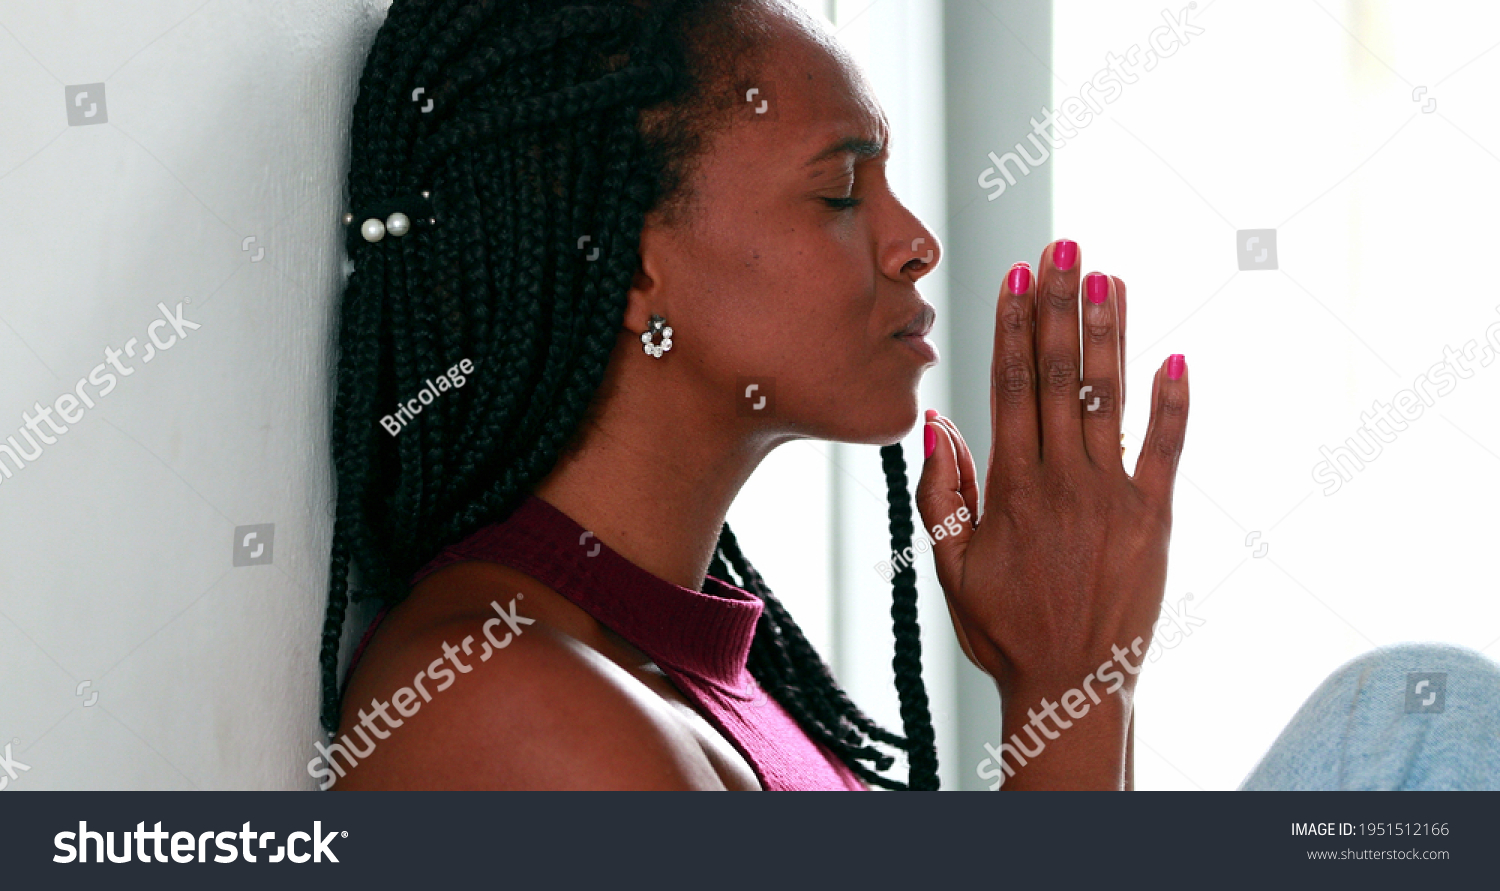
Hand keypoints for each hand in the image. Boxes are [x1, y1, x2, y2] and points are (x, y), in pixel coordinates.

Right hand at [915, 239, 1188, 703]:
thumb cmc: (1003, 630)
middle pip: (1059, 375)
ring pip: (1108, 398)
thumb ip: (941, 494)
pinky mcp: (1154, 518)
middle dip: (1060, 305)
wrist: (1071, 686)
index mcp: (1011, 488)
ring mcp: (1113, 496)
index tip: (1017, 274)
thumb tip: (938, 423)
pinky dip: (1172, 402)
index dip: (1013, 325)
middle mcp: (1064, 481)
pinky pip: (1165, 449)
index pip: (1011, 386)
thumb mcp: (949, 567)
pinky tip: (1174, 355)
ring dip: (1109, 332)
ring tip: (1108, 275)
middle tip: (1064, 245)